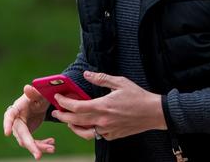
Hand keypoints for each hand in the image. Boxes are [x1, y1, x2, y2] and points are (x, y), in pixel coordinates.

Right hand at [3, 84, 54, 159]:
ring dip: (39, 147)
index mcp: (17, 109)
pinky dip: (42, 144)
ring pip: (27, 142)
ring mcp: (21, 129)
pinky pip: (33, 143)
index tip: (7, 133)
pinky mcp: (27, 134)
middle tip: (38, 155)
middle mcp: (16, 121)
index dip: (7, 124)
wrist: (40, 102)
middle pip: (21, 135)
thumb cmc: (38, 95)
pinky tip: (52, 143)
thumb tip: (27, 87)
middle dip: (30, 145)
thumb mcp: (39, 94)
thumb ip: (34, 92)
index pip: (10, 116)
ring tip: (52, 148)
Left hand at [51, 71, 166, 140]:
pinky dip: (88, 130)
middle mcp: (103, 120)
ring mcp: (107, 130)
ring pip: (83, 132)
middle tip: (56, 112)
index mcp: (103, 106)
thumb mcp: (120, 82)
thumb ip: (101, 78)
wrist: (154, 112)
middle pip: (75, 121)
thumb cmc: (138, 96)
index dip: (64, 103)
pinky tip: (88, 124)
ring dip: (73, 127)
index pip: (76, 107)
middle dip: (63, 116)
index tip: (58, 98)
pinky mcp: (113, 135)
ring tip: (69, 121)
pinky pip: (96, 135)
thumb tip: (87, 74)